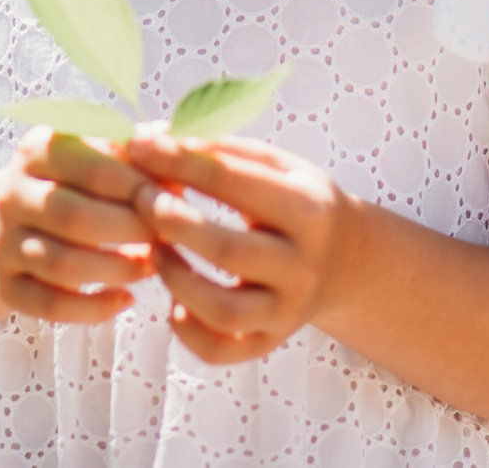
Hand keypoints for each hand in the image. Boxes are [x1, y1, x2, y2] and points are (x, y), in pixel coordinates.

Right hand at [0, 125, 157, 323]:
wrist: (21, 218)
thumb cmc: (82, 183)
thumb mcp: (105, 157)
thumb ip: (144, 153)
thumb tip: (192, 148)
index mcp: (37, 150)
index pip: (94, 167)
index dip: (139, 186)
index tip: (176, 200)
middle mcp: (11, 195)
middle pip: (74, 218)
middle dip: (130, 231)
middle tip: (168, 238)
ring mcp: (4, 242)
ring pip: (63, 265)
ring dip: (117, 269)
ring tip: (153, 267)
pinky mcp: (6, 285)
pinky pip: (50, 305)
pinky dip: (93, 308)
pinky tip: (126, 299)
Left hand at [122, 131, 361, 362]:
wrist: (349, 260)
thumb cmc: (296, 201)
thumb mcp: (276, 165)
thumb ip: (217, 150)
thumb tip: (149, 139)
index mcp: (308, 209)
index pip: (234, 183)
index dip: (180, 162)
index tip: (139, 147)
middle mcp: (303, 265)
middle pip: (228, 251)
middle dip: (173, 221)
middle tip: (139, 197)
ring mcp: (288, 311)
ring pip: (223, 310)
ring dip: (175, 278)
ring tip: (154, 248)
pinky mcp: (271, 341)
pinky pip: (222, 350)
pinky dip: (188, 331)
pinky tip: (174, 302)